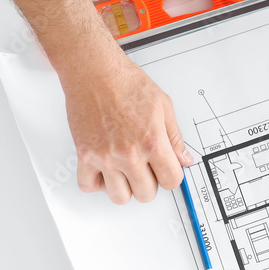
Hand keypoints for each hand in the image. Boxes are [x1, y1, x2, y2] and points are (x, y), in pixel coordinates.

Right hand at [60, 42, 193, 203]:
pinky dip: (97, 183)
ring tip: (126, 171)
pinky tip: (106, 170)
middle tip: (147, 167)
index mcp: (152, 142)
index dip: (172, 175)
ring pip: (119, 197)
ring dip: (125, 188)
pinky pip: (89, 186)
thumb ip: (175, 137)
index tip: (167, 168)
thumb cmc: (127, 83)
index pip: (171, 181)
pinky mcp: (85, 155)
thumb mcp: (163, 106)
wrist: (95, 72)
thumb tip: (184, 159)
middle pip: (146, 194)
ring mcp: (105, 157)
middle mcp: (128, 153)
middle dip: (150, 183)